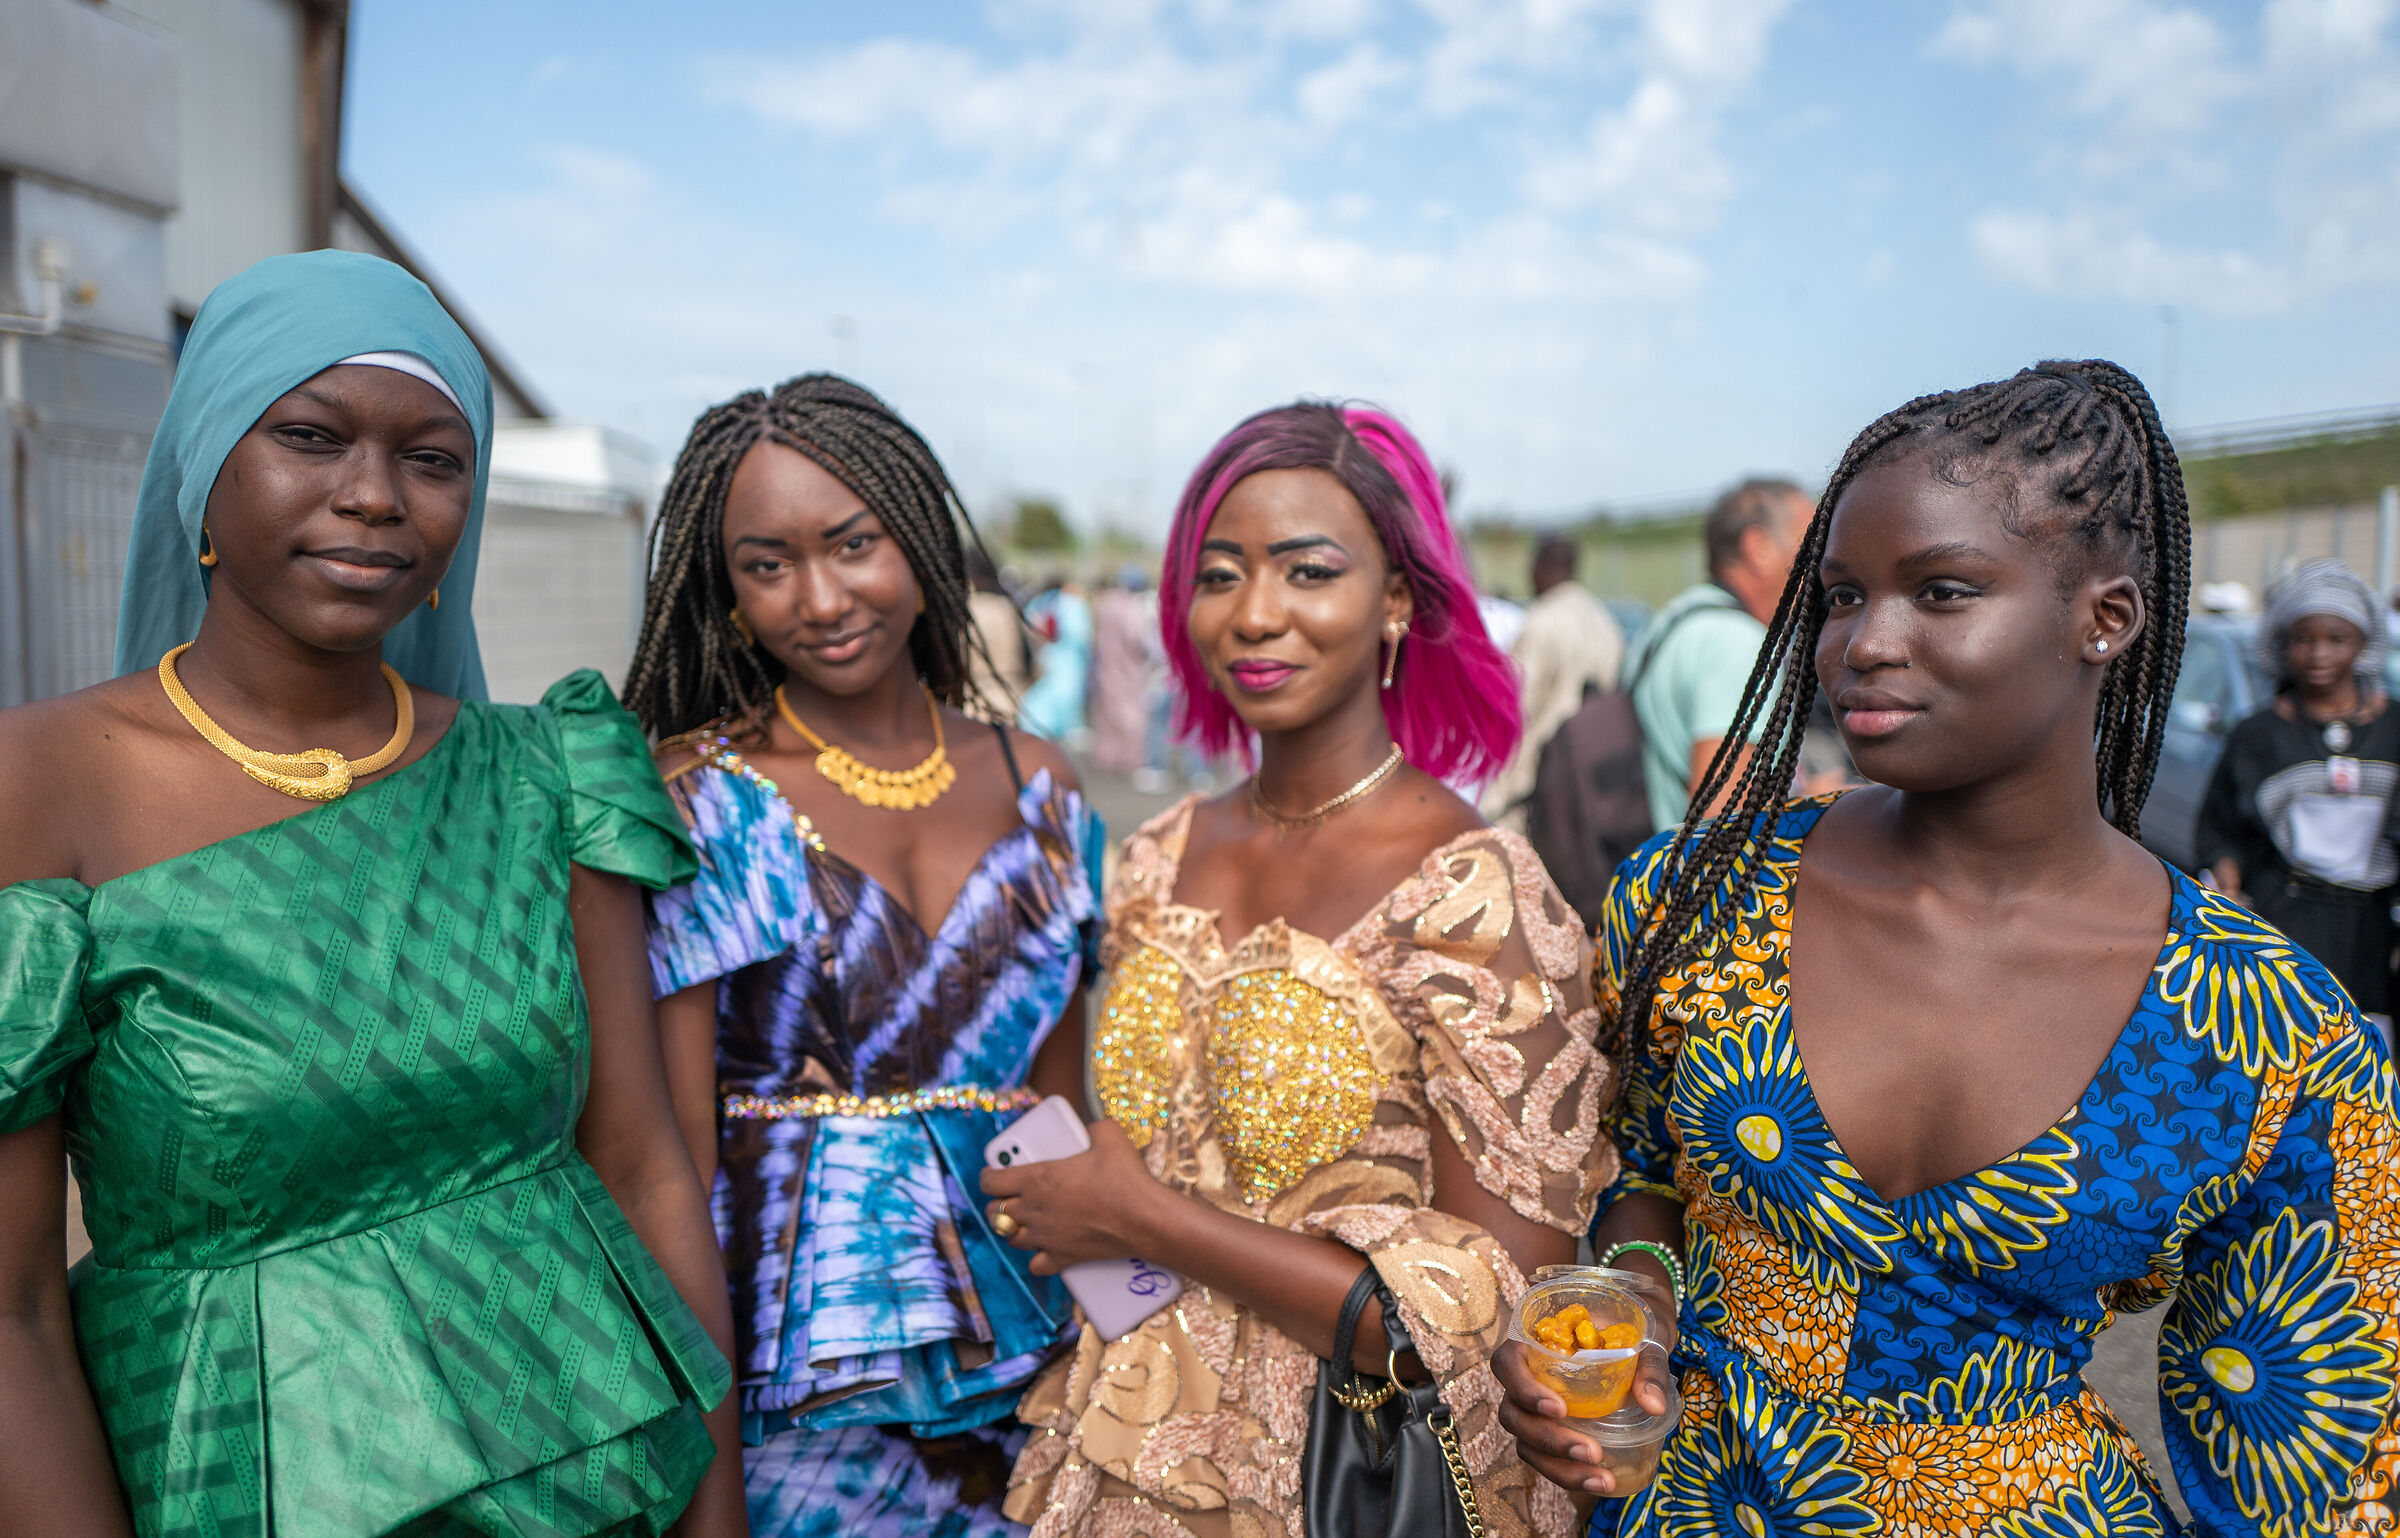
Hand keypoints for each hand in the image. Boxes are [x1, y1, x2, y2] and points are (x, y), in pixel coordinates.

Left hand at [979, 1118, 1168, 1274]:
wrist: (1144, 1218)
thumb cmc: (1125, 1176)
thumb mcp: (1108, 1135)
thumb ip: (1092, 1128)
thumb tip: (1090, 1130)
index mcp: (1036, 1178)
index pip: (990, 1182)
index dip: (988, 1176)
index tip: (993, 1173)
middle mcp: (1033, 1209)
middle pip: (995, 1212)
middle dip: (998, 1203)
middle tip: (1010, 1196)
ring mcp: (1046, 1237)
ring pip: (1011, 1238)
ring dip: (1014, 1229)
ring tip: (1026, 1220)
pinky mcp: (1062, 1258)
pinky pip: (1035, 1266)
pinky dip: (1037, 1259)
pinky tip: (1045, 1250)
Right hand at [1494, 1270, 1679, 1498]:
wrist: (1633, 1342)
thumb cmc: (1629, 1333)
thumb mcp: (1642, 1341)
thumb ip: (1648, 1368)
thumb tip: (1655, 1406)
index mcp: (1532, 1343)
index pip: (1506, 1364)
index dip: (1524, 1389)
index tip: (1560, 1409)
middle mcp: (1524, 1379)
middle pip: (1513, 1414)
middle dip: (1549, 1439)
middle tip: (1592, 1452)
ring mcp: (1533, 1410)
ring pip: (1526, 1444)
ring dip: (1559, 1467)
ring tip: (1601, 1479)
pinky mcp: (1549, 1433)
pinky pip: (1546, 1459)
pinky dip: (1570, 1475)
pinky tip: (1600, 1481)